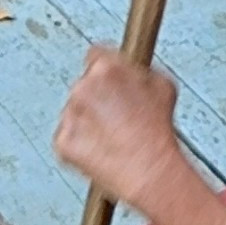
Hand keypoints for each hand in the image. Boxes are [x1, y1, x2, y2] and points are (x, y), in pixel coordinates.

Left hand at [54, 48, 185, 211]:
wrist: (150, 169)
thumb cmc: (158, 130)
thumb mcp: (163, 84)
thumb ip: (139, 70)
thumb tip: (131, 70)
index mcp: (106, 67)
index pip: (95, 55)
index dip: (106, 70)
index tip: (109, 80)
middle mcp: (82, 87)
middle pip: (84, 84)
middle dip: (98, 97)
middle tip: (117, 115)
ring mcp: (69, 114)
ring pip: (75, 112)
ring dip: (88, 120)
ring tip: (113, 136)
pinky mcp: (62, 141)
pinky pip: (68, 137)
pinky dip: (81, 144)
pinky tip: (102, 149)